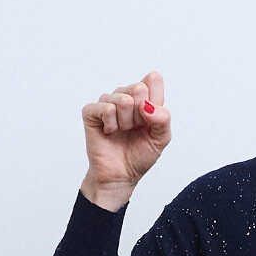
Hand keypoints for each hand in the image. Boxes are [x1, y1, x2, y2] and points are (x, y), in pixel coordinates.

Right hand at [81, 72, 169, 210]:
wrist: (122, 176)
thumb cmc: (139, 156)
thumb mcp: (161, 139)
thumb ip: (163, 119)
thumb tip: (146, 105)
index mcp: (144, 98)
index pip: (154, 79)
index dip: (155, 101)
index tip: (150, 120)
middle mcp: (125, 96)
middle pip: (139, 88)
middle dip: (140, 115)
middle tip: (135, 128)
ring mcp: (107, 102)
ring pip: (123, 99)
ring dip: (126, 123)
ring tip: (122, 132)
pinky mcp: (91, 112)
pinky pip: (106, 108)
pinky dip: (111, 124)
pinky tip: (110, 132)